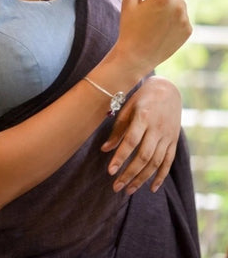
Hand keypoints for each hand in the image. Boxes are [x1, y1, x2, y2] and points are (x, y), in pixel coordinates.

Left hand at [100, 75, 181, 194]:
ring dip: (142, 178)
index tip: (110, 171)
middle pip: (143, 156)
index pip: (131, 141)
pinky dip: (161, 176)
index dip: (120, 157)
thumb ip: (118, 129)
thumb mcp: (127, 108)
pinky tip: (151, 188)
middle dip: (129, 174)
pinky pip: (168, 162)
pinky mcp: (174, 141)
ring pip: (156, 162)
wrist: (168, 89)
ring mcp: (167, 135)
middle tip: (116, 187)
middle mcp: (157, 128)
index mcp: (143, 117)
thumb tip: (105, 150)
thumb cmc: (142, 98)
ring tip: (128, 190)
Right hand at [115, 0, 191, 74]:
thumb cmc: (129, 28)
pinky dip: (172, 15)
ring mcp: (185, 18)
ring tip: (151, 15)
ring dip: (167, 2)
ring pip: (178, 1)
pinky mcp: (188, 30)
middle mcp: (178, 6)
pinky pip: (181, 15)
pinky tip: (158, 26)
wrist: (136, 57)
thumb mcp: (129, 1)